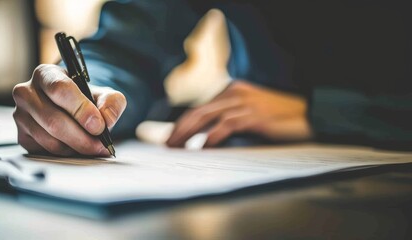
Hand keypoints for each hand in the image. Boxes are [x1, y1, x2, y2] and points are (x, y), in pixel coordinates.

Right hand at [12, 64, 125, 155]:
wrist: (72, 110)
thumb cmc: (85, 99)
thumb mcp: (104, 94)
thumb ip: (112, 102)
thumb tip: (106, 119)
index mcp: (45, 74)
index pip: (60, 90)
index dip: (81, 110)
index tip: (99, 126)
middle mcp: (27, 93)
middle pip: (54, 120)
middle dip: (82, 137)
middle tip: (101, 145)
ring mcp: (21, 116)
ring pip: (50, 139)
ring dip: (76, 148)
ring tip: (94, 148)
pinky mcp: (22, 136)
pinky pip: (45, 151)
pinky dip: (67, 154)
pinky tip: (79, 149)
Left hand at [166, 81, 310, 147]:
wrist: (310, 115)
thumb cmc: (280, 118)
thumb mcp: (251, 113)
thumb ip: (230, 118)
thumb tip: (206, 136)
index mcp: (233, 90)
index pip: (200, 107)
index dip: (182, 123)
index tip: (171, 137)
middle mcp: (235, 93)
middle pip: (197, 111)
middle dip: (178, 129)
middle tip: (166, 145)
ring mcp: (244, 103)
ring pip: (205, 117)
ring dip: (187, 134)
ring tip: (176, 148)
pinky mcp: (253, 116)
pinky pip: (225, 127)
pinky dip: (211, 138)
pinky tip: (202, 149)